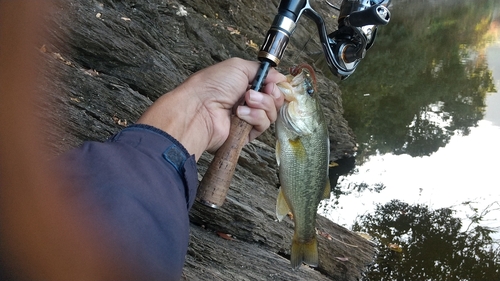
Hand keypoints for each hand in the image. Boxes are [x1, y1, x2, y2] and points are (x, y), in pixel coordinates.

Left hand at [137, 58, 285, 159]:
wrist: (200, 109)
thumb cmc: (213, 85)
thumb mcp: (239, 67)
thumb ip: (262, 70)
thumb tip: (279, 76)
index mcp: (245, 84)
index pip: (271, 86)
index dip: (275, 85)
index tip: (271, 83)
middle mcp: (247, 101)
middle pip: (275, 100)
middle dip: (269, 95)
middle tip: (254, 93)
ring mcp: (247, 118)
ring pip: (271, 113)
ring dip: (260, 105)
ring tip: (244, 102)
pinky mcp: (247, 133)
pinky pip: (263, 125)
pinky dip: (254, 118)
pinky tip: (239, 114)